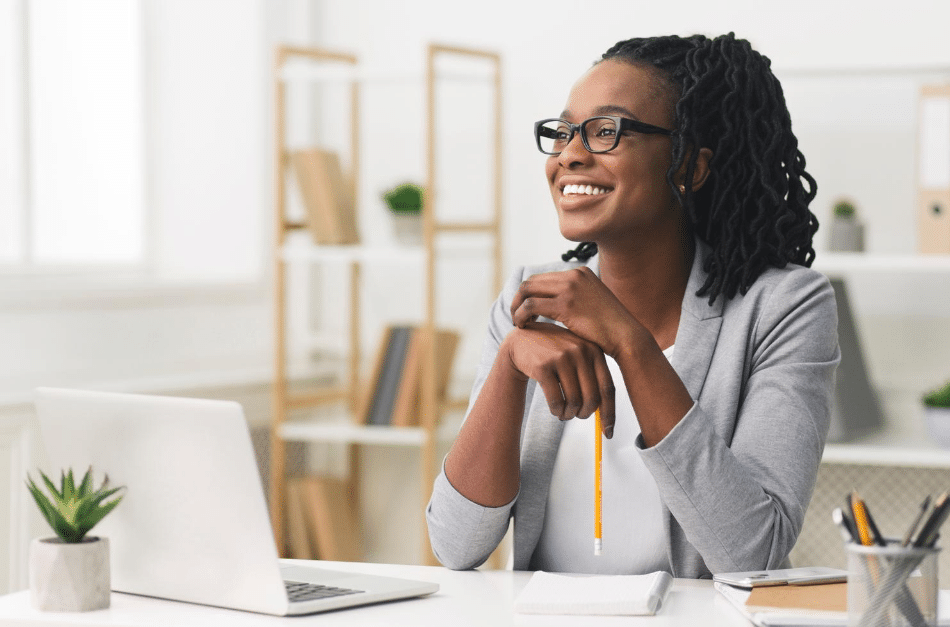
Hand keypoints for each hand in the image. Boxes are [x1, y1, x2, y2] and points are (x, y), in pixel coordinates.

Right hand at [501, 321, 614, 436]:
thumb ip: (592, 378)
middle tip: (577, 416)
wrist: (523, 341)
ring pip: (574, 401)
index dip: (609, 414)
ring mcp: (561, 358)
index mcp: (594, 351)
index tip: (608, 432)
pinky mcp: (543, 366)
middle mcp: (581, 352)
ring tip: (564, 414)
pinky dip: (557, 411)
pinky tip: (555, 410)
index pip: (608, 388)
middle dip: (585, 414)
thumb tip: (604, 415)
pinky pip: (556, 400)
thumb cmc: (554, 354)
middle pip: (592, 398)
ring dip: (569, 414)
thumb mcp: (577, 357)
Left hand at [510, 267, 639, 358]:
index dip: (530, 294)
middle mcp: (574, 275)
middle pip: (531, 281)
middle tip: (516, 316)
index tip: (525, 310)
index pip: (543, 278)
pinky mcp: (566, 304)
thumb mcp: (592, 303)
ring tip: (518, 323)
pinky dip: (521, 315)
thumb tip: (554, 304)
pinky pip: (531, 305)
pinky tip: (523, 327)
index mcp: (580, 272)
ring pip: (527, 290)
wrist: (626, 337)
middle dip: (518, 299)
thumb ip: (574, 298)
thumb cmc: (609, 328)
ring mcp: (570, 288)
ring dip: (517, 307)